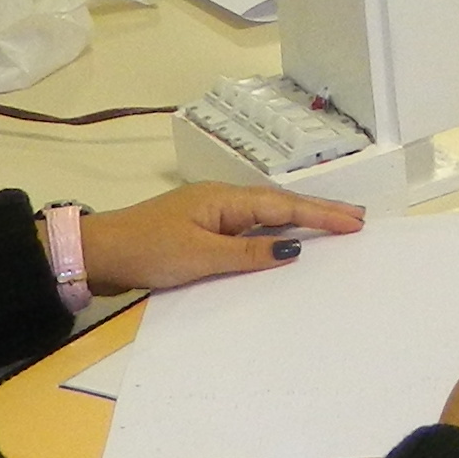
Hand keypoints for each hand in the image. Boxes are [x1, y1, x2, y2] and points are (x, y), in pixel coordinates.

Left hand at [81, 184, 362, 295]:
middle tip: (358, 219)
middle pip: (280, 205)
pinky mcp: (203, 230)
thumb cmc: (148, 251)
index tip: (355, 221)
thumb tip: (292, 247)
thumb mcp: (201, 257)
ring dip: (301, 221)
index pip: (283, 207)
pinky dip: (275, 233)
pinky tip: (287, 242)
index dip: (320, 214)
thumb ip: (248, 254)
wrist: (100, 253)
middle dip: (320, 212)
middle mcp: (223, 201)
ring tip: (335, 227)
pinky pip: (250, 229)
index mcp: (225, 200)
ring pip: (266, 216)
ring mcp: (212, 215)